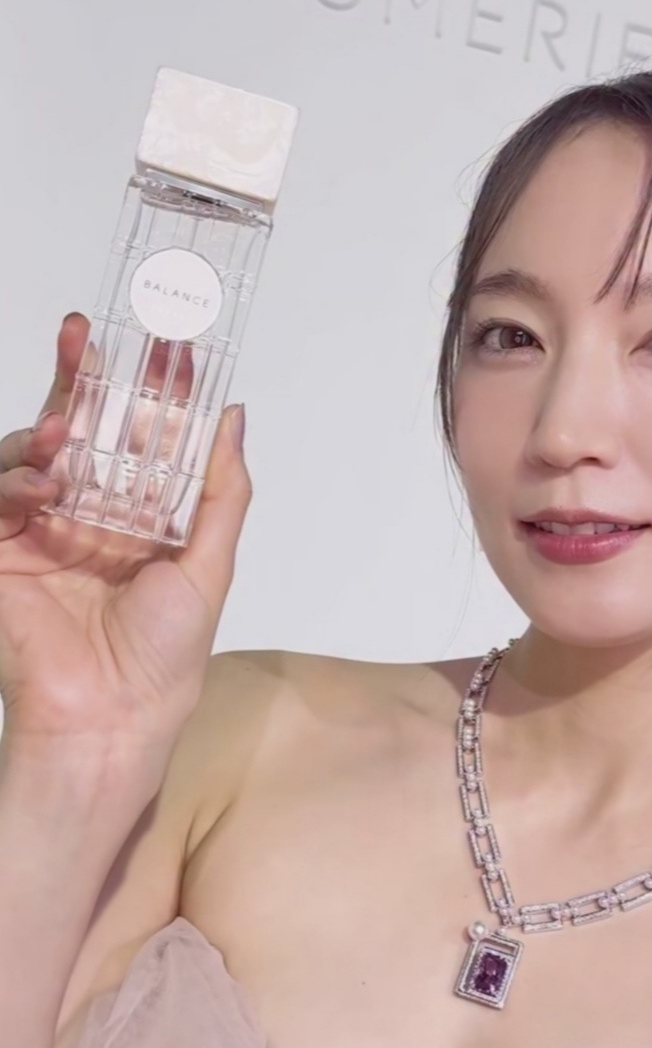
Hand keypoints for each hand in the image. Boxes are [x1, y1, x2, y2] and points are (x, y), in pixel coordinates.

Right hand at [0, 313, 251, 751]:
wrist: (111, 716)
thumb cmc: (163, 658)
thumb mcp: (209, 565)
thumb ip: (221, 491)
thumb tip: (233, 418)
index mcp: (138, 518)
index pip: (139, 436)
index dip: (149, 389)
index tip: (165, 344)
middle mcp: (87, 516)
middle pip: (80, 427)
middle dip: (82, 375)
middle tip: (86, 332)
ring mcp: (40, 530)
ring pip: (32, 450)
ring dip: (48, 428)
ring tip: (66, 433)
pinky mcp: (0, 550)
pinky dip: (15, 477)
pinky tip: (42, 482)